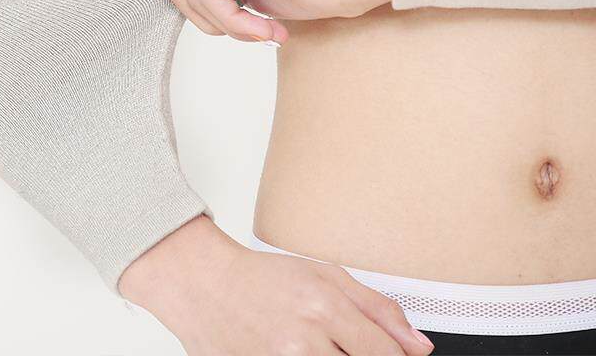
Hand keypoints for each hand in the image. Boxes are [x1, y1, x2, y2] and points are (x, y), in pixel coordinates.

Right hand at [118, 215, 433, 354]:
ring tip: (319, 345)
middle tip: (340, 343)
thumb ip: (376, 309)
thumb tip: (420, 347)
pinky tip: (302, 350)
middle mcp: (304, 342)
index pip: (385, 355)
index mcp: (324, 307)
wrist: (203, 285)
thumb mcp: (324, 275)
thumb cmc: (262, 277)